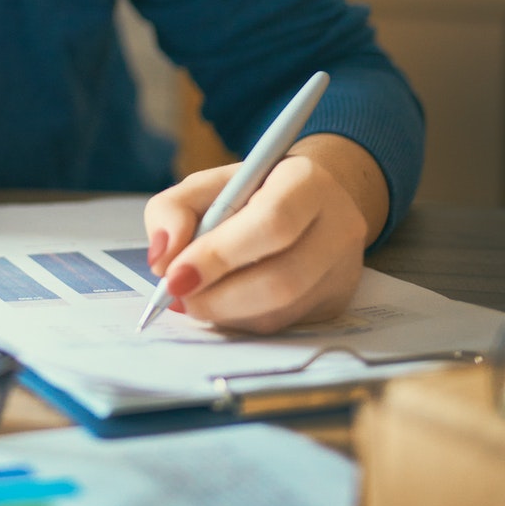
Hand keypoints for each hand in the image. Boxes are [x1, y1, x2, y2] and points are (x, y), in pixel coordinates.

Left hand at [141, 134, 389, 334]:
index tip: (173, 275)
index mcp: (306, 181)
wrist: (308, 202)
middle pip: (282, 277)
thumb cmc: (250, 191)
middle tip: (177, 297)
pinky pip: (284, 324)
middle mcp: (337, 225)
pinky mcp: (336, 301)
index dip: (219, 255)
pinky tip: (220, 306)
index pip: (271, 223)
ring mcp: (342, 269)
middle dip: (218, 296)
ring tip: (191, 301)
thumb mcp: (206, 185)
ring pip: (282, 309)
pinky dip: (242, 321)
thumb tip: (162, 260)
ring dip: (226, 313)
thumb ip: (172, 210)